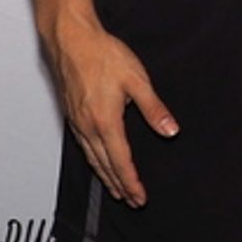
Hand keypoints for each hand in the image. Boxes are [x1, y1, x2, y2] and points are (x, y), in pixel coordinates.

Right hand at [47, 15, 177, 205]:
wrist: (71, 40)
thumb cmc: (103, 55)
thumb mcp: (137, 80)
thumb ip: (154, 108)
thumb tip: (170, 131)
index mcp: (106, 122)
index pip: (121, 162)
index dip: (131, 182)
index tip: (139, 198)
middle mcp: (88, 127)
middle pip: (105, 166)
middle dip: (119, 186)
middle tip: (131, 201)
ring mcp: (77, 122)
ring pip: (92, 159)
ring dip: (105, 177)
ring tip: (116, 189)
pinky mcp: (72, 115)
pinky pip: (83, 147)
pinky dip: (93, 161)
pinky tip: (97, 161)